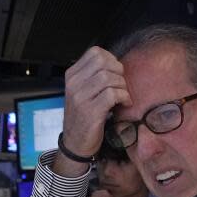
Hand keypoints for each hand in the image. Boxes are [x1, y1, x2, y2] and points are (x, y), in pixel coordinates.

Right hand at [53, 46, 131, 175]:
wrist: (76, 144)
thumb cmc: (84, 117)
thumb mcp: (82, 92)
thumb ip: (94, 76)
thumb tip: (116, 64)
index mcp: (72, 75)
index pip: (95, 52)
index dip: (111, 60)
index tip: (116, 73)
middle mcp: (74, 84)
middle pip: (104, 62)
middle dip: (119, 73)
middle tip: (121, 86)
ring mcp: (80, 97)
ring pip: (109, 78)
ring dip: (122, 87)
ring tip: (123, 97)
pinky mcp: (91, 111)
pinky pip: (113, 94)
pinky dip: (124, 98)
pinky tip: (124, 104)